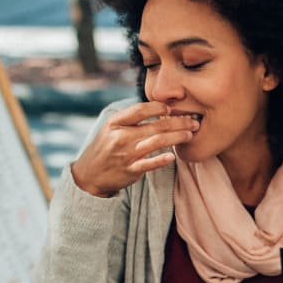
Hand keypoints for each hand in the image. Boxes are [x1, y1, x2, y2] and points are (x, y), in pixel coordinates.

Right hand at [70, 101, 198, 196]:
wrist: (89, 174)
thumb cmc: (106, 148)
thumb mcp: (111, 129)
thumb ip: (130, 120)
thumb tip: (157, 108)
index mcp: (115, 123)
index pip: (140, 110)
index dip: (158, 107)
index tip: (171, 109)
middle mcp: (120, 136)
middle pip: (155, 126)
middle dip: (178, 123)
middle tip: (193, 122)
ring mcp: (125, 154)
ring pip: (156, 142)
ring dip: (176, 137)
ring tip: (190, 135)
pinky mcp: (130, 170)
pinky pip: (149, 164)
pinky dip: (161, 159)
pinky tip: (173, 156)